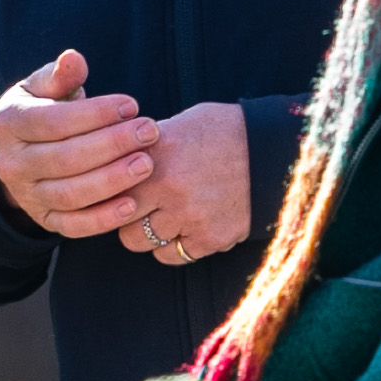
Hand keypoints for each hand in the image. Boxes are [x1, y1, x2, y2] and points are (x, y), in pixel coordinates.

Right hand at [0, 50, 161, 237]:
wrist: (24, 153)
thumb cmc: (44, 111)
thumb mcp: (44, 88)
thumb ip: (61, 76)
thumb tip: (74, 58)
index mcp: (9, 124)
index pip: (53, 120)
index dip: (95, 113)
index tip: (132, 104)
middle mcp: (11, 163)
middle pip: (64, 158)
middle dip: (111, 145)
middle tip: (149, 132)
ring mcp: (27, 195)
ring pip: (71, 194)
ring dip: (112, 181)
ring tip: (146, 164)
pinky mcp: (45, 220)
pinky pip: (74, 226)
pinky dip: (103, 219)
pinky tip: (133, 205)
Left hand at [114, 102, 254, 268]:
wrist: (275, 152)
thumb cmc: (225, 132)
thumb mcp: (181, 124)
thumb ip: (145, 144)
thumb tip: (112, 157)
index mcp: (154, 152)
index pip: (106, 182)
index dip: (105, 188)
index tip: (110, 189)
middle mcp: (166, 184)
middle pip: (117, 216)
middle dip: (121, 214)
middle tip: (135, 207)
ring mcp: (188, 214)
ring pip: (139, 241)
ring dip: (146, 232)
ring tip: (162, 218)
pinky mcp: (209, 238)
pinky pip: (171, 256)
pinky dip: (173, 247)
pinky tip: (185, 229)